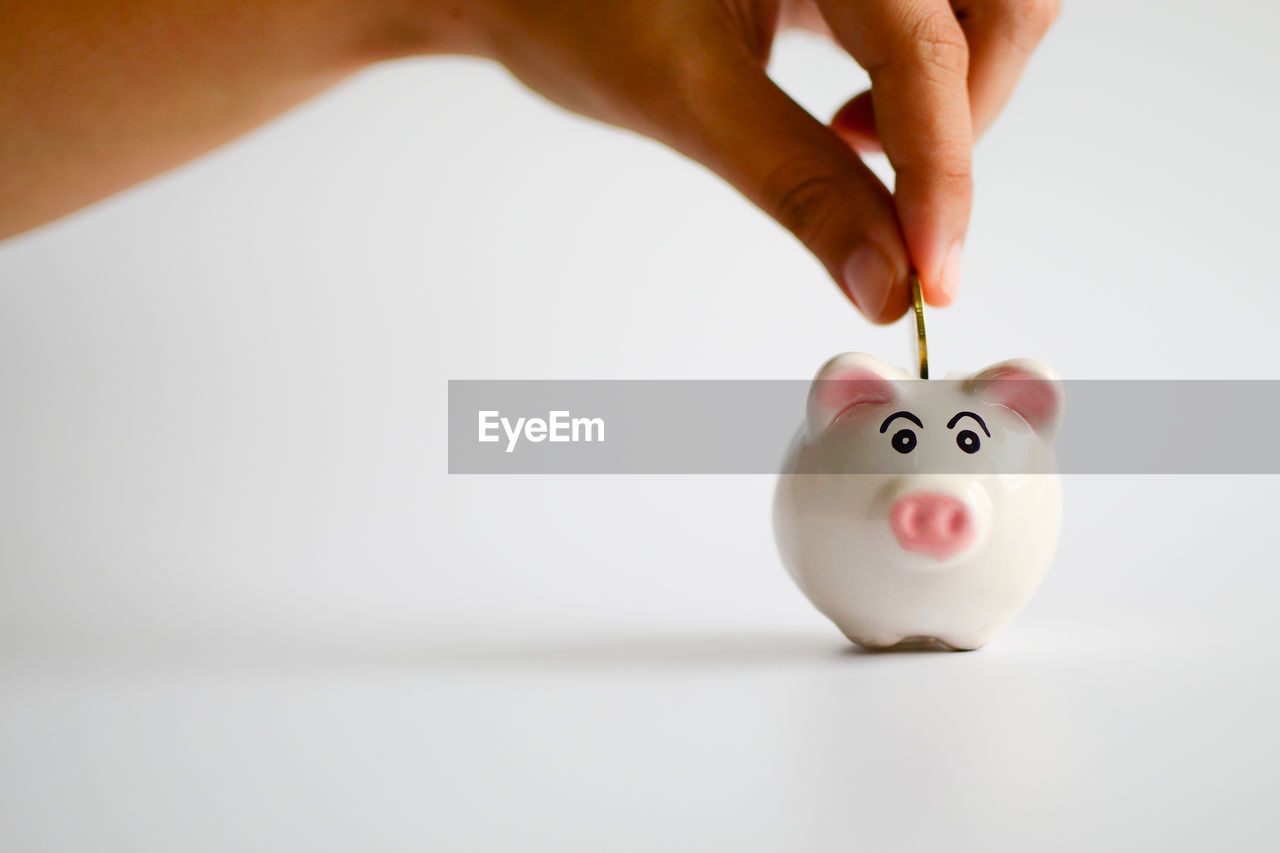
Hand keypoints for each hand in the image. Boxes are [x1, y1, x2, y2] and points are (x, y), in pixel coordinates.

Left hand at [445, 0, 1057, 320]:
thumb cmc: (577, 9)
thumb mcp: (689, 99)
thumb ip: (800, 186)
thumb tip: (885, 280)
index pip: (924, 45)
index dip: (939, 169)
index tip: (932, 276)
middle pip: (1004, 6)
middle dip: (969, 115)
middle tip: (909, 207)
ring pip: (983, 14)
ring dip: (952, 99)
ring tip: (853, 144)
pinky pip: (939, 17)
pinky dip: (922, 81)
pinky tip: (856, 120)